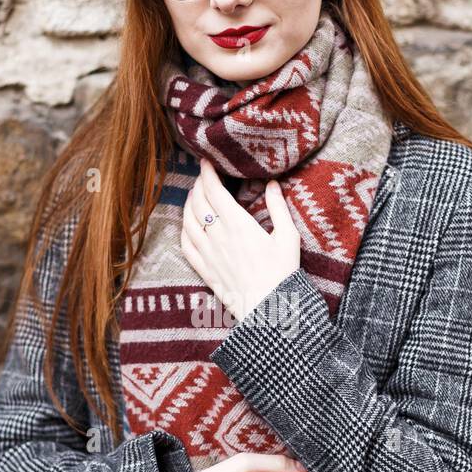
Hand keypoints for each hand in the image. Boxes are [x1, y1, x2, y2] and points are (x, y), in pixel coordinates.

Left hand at [181, 158, 300, 321]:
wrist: (269, 310)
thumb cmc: (283, 274)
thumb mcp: (288, 237)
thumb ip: (278, 208)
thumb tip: (272, 184)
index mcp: (239, 225)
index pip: (214, 191)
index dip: (207, 173)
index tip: (206, 162)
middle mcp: (218, 237)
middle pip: (198, 203)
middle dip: (198, 185)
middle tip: (203, 176)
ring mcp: (208, 254)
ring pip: (188, 222)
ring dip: (188, 204)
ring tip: (195, 196)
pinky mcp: (205, 271)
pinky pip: (186, 246)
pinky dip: (183, 230)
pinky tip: (188, 225)